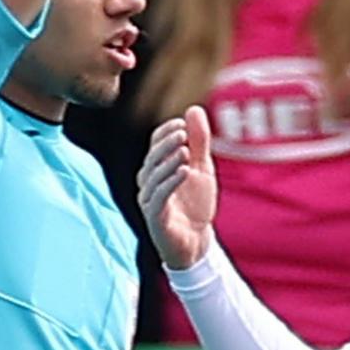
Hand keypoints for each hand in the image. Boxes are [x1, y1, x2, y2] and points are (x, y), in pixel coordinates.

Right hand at [140, 109, 217, 268]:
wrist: (197, 240)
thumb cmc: (195, 203)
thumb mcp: (202, 168)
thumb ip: (198, 142)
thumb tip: (194, 109)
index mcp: (156, 169)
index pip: (154, 145)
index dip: (165, 133)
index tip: (182, 122)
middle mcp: (148, 183)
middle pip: (152, 158)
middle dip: (166, 143)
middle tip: (182, 132)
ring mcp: (149, 200)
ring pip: (153, 177)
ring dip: (168, 162)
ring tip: (184, 150)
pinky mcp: (155, 218)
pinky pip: (158, 198)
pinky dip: (170, 183)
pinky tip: (184, 171)